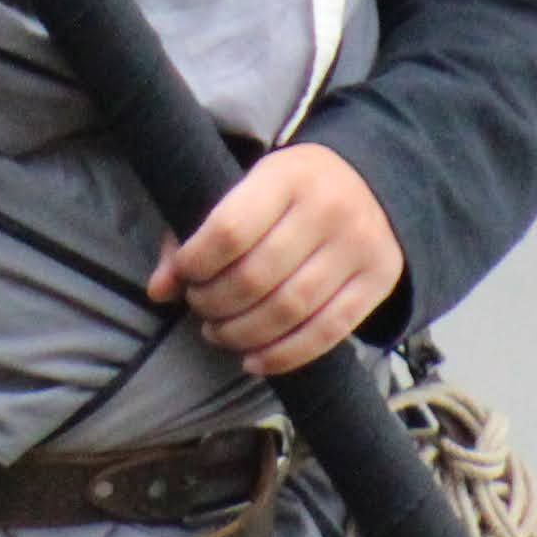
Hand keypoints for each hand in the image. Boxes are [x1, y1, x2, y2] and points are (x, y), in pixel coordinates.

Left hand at [151, 143, 402, 378]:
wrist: (371, 183)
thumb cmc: (289, 193)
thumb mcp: (244, 191)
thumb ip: (196, 236)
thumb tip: (158, 291)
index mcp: (287, 176)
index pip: (229, 230)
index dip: (195, 263)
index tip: (184, 274)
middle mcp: (328, 208)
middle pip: (256, 277)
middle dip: (214, 303)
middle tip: (200, 307)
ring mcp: (359, 246)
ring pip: (290, 309)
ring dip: (242, 333)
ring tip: (219, 333)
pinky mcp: (378, 281)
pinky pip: (327, 332)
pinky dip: (283, 356)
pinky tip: (253, 360)